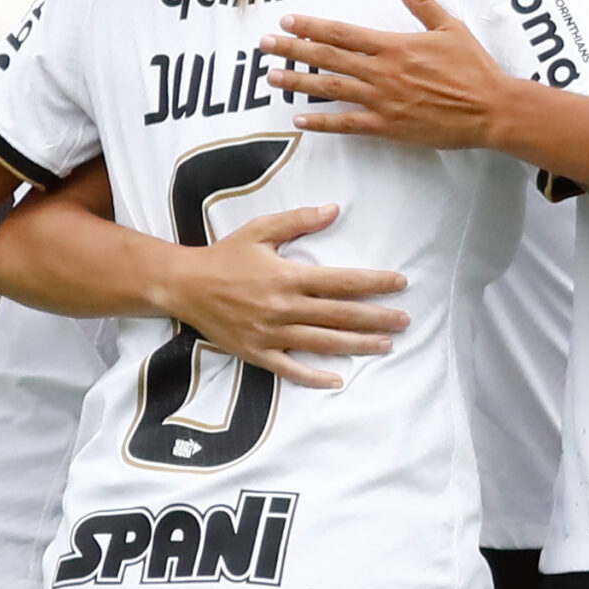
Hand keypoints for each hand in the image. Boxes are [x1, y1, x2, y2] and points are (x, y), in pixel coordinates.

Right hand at [159, 203, 408, 388]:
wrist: (183, 285)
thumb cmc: (225, 256)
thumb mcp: (260, 230)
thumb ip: (299, 220)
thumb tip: (334, 208)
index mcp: (288, 276)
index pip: (341, 282)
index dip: (374, 283)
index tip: (400, 283)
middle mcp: (283, 307)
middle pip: (340, 315)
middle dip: (377, 317)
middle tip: (405, 320)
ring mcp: (270, 333)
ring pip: (323, 342)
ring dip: (358, 345)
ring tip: (386, 344)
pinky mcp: (256, 352)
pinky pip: (289, 369)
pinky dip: (313, 377)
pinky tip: (337, 380)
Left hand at [264, 0, 514, 148]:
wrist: (491, 108)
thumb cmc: (473, 67)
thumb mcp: (449, 26)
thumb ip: (420, 0)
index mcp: (394, 45)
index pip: (343, 33)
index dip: (312, 26)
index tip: (288, 21)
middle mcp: (382, 72)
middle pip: (327, 58)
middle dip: (293, 50)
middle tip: (265, 45)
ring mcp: (382, 101)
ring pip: (330, 89)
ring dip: (298, 82)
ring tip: (272, 77)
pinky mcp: (388, 127)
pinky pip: (347, 124)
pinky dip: (321, 122)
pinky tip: (299, 119)